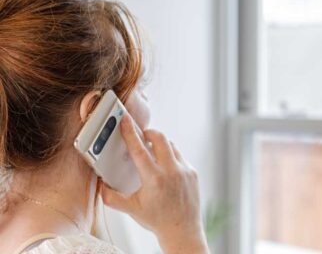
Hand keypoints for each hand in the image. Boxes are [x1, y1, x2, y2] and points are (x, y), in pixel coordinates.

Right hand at [100, 115, 208, 253]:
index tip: (125, 120)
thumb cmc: (157, 220)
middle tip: (142, 136)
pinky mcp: (192, 173)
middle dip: (149, 133)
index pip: (139, 149)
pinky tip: (165, 166)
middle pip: (160, 138)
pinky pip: (180, 156)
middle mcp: (171, 171)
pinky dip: (171, 156)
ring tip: (152, 152)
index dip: (130, 133)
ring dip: (161, 144)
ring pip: (171, 145)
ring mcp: (184, 171)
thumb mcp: (132, 209)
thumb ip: (112, 197)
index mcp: (154, 179)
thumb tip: (99, 186)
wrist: (182, 230)